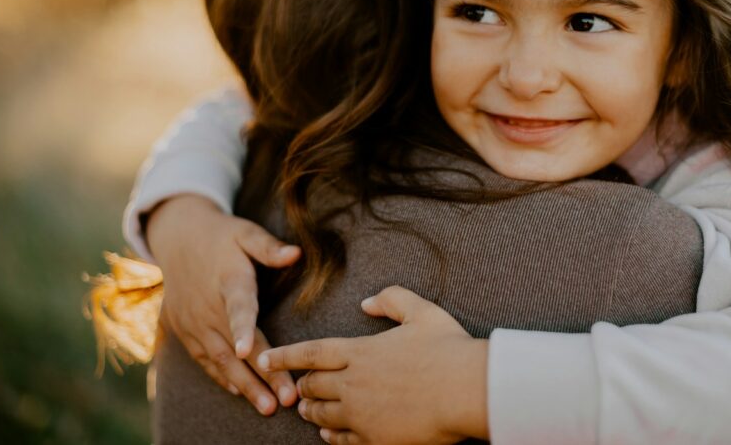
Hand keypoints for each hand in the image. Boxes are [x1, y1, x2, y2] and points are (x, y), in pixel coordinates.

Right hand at [146, 194, 301, 414]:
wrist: (178, 237)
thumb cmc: (222, 236)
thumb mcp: (245, 232)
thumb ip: (269, 246)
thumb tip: (296, 253)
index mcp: (227, 280)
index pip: (237, 308)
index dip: (242, 329)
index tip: (245, 351)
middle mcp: (206, 306)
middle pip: (235, 346)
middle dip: (261, 374)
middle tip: (284, 399)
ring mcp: (192, 321)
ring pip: (219, 360)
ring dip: (243, 385)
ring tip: (267, 407)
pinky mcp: (183, 330)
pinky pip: (203, 359)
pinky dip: (220, 377)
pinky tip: (239, 392)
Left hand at [257, 286, 488, 444]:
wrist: (467, 390)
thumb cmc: (448, 347)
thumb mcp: (421, 311)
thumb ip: (391, 299)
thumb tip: (366, 302)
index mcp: (360, 351)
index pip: (310, 353)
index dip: (284, 355)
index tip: (263, 357)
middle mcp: (354, 383)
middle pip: (312, 386)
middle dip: (301, 385)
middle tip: (298, 385)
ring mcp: (362, 414)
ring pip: (322, 415)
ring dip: (311, 411)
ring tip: (308, 409)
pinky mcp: (375, 439)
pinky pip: (341, 440)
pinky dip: (330, 436)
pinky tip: (328, 435)